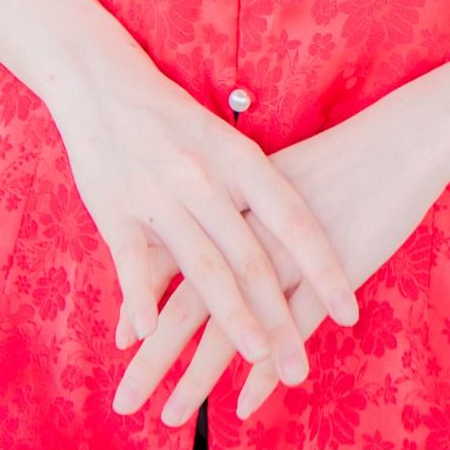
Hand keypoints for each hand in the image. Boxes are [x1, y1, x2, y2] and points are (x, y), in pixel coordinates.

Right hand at [48, 57, 361, 388]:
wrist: (100, 81)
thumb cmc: (172, 117)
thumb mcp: (223, 139)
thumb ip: (252, 188)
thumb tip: (299, 239)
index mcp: (239, 157)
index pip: (293, 220)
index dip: (322, 268)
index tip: (349, 312)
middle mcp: (205, 177)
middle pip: (252, 257)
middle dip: (281, 319)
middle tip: (303, 369)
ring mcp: (160, 194)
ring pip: (203, 266)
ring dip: (232, 318)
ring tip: (258, 359)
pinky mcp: (115, 209)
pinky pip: (132, 260)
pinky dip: (140, 298)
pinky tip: (150, 333)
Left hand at [110, 88, 449, 425]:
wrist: (403, 136)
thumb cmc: (339, 157)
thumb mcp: (274, 176)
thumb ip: (237, 208)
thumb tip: (205, 240)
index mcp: (229, 198)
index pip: (171, 257)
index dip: (142, 302)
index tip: (120, 345)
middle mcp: (251, 225)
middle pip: (190, 299)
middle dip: (154, 356)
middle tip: (123, 402)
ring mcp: (291, 251)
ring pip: (235, 322)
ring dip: (199, 376)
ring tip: (170, 417)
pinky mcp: (334, 270)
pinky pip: (293, 328)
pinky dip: (266, 371)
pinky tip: (242, 409)